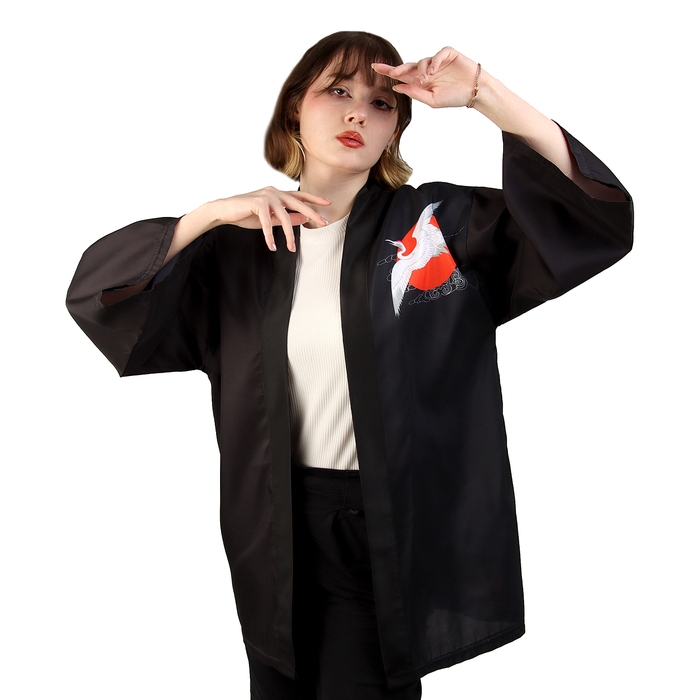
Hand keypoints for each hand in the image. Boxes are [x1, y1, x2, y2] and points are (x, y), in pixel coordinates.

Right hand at [213, 187, 330, 251]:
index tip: (328, 203)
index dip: (315, 198)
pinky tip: (273, 246)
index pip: (300, 195)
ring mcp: (266, 195)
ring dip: (289, 235)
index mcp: (278, 193)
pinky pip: (267, 222)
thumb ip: (288, 217)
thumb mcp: (271, 218)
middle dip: (312, 214)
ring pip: (284, 217)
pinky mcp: (257, 202)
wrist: (225, 211)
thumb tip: (305, 218)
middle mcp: (275, 191)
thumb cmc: (247, 214)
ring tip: (292, 249)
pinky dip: (270, 236)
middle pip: (298, 203)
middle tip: (324, 223)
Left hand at [372, 48, 480, 108]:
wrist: (474, 93)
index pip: (402, 75)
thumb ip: (415, 93)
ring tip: (425, 80)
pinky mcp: (448, 54)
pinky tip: (433, 72)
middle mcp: (427, 70)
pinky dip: (435, 62)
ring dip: (421, 71)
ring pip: (422, 61)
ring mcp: (437, 62)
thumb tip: (397, 87)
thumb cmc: (454, 97)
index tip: (374, 69)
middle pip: (408, 66)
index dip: (389, 71)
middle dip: (397, 68)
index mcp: (421, 81)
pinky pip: (438, 55)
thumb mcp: (432, 100)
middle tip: (389, 72)